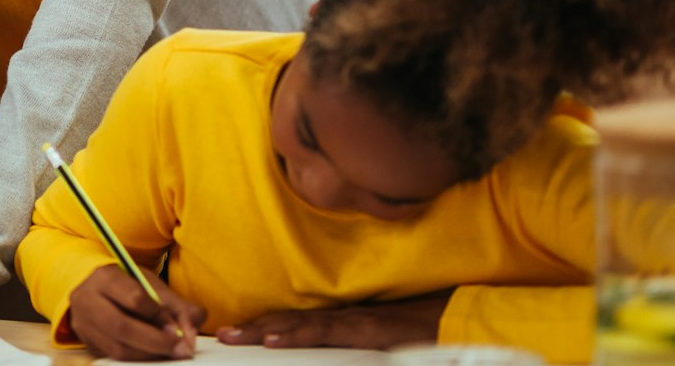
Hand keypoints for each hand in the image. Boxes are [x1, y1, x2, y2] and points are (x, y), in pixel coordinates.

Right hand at [67, 265, 204, 361]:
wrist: (90, 285)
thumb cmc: (125, 283)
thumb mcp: (150, 284)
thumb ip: (176, 305)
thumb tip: (191, 333)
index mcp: (104, 277)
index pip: (135, 298)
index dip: (160, 316)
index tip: (178, 328)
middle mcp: (87, 300)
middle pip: (122, 327)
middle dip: (156, 342)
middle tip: (180, 349)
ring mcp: (83, 324)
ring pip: (117, 348)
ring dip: (149, 355)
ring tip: (169, 352)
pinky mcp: (87, 343)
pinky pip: (114, 358)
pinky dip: (138, 359)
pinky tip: (152, 354)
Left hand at [217, 293, 450, 349]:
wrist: (454, 319)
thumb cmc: (418, 335)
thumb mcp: (375, 346)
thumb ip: (348, 348)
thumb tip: (319, 356)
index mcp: (338, 324)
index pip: (292, 325)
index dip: (260, 328)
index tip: (231, 334)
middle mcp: (339, 320)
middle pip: (287, 323)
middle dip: (251, 329)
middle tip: (220, 336)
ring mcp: (351, 323)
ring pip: (298, 326)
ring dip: (263, 331)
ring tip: (235, 337)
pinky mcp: (366, 331)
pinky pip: (327, 333)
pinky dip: (298, 336)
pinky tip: (276, 340)